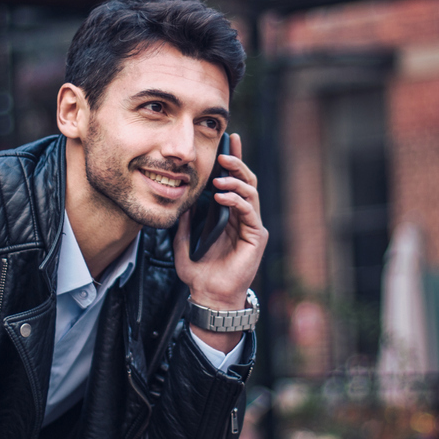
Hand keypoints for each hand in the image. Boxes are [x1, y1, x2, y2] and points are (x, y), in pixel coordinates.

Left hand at [174, 133, 267, 351]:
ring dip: (236, 181)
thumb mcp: (183, 246)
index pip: (234, 184)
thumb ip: (182, 226)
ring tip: (218, 178)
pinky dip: (236, 200)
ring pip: (251, 193)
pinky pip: (249, 211)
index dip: (233, 162)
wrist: (210, 297)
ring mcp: (252, 227)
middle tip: (226, 151)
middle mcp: (244, 220)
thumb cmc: (200, 276)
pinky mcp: (257, 238)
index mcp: (229, 218)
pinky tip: (221, 196)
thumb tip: (181, 204)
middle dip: (237, 164)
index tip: (229, 142)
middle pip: (246, 183)